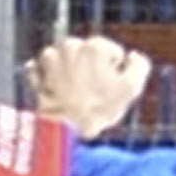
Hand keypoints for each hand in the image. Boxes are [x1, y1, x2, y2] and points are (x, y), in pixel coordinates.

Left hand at [25, 33, 152, 134]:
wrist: (69, 130)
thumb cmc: (101, 109)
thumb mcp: (132, 88)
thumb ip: (139, 66)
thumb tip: (133, 56)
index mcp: (95, 46)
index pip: (111, 53)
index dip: (114, 70)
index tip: (109, 85)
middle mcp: (71, 46)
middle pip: (86, 53)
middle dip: (89, 67)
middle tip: (92, 90)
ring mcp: (50, 59)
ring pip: (63, 58)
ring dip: (67, 69)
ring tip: (73, 91)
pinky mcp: (36, 73)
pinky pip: (38, 69)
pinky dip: (44, 75)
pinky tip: (53, 88)